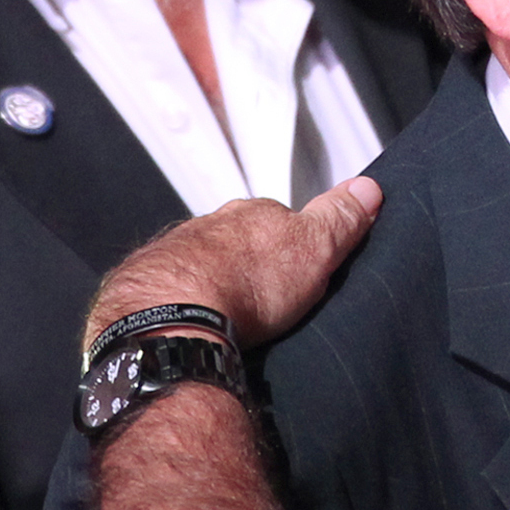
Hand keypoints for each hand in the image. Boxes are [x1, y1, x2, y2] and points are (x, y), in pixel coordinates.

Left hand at [85, 178, 382, 356]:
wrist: (172, 321)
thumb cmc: (245, 287)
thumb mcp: (315, 250)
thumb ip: (340, 218)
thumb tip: (368, 186)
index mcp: (254, 214)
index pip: (283, 217)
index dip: (295, 242)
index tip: (302, 266)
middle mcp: (210, 224)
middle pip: (238, 237)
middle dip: (250, 260)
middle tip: (267, 297)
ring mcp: (172, 251)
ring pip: (201, 260)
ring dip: (213, 280)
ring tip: (230, 316)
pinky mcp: (141, 283)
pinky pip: (168, 287)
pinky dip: (181, 301)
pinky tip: (193, 324)